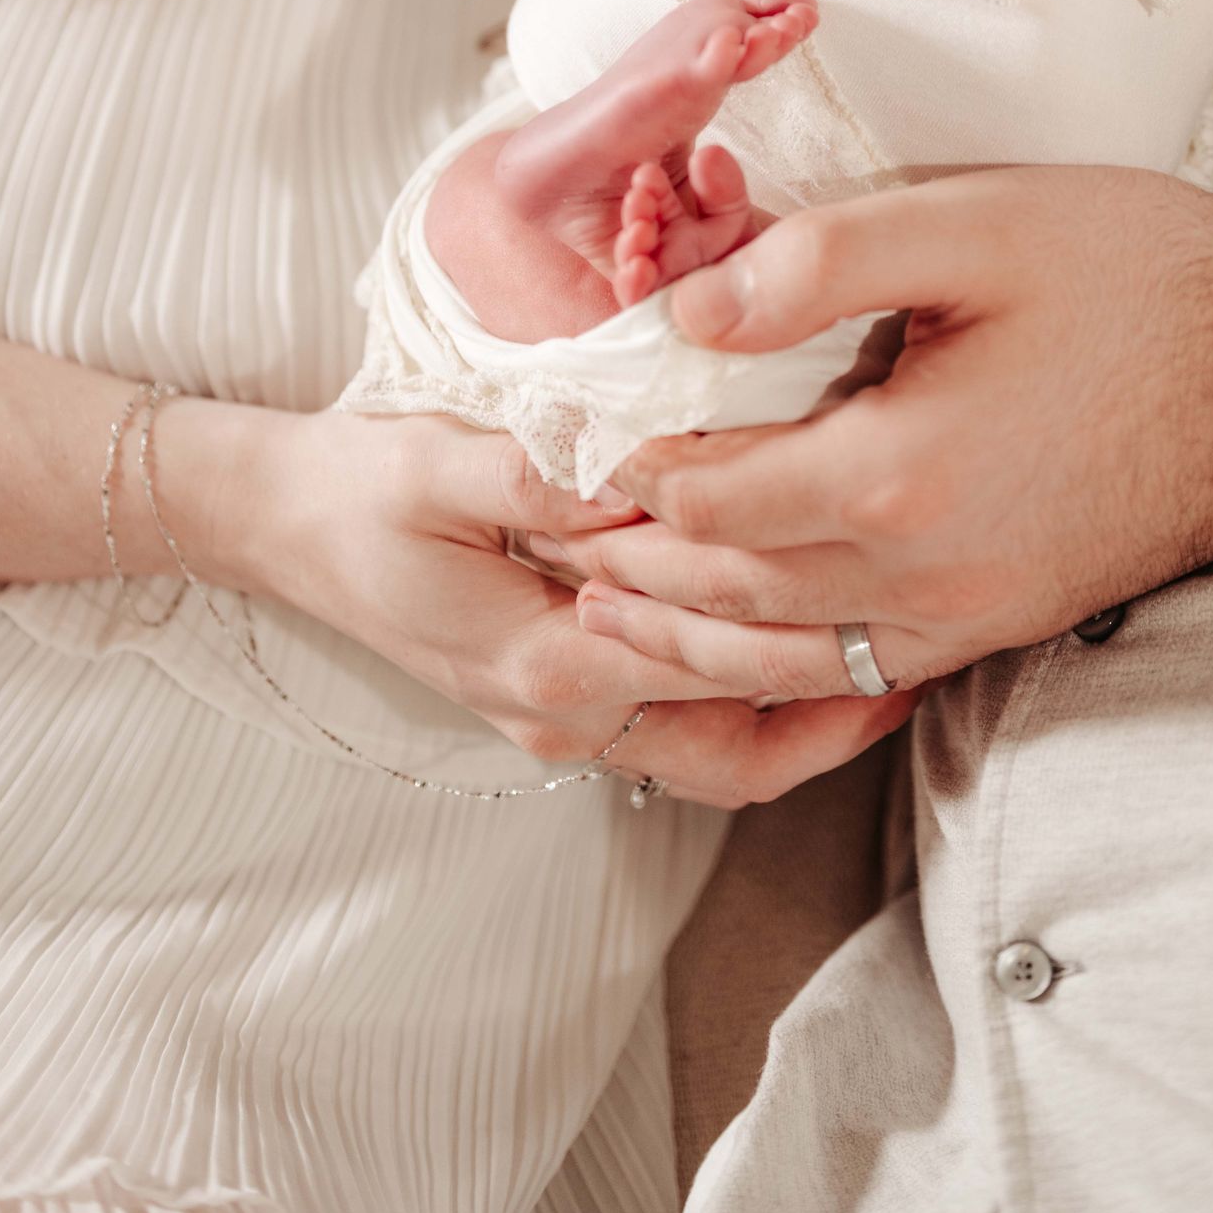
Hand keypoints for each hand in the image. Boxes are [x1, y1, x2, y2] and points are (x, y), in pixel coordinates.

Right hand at [165, 399, 911, 806]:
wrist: (279, 520)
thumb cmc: (359, 485)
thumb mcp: (444, 458)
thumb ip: (543, 474)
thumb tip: (638, 482)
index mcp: (548, 663)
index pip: (710, 668)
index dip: (804, 633)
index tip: (888, 592)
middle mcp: (566, 713)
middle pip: (736, 746)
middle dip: (838, 699)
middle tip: (933, 636)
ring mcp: (563, 716)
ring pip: (717, 754)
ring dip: (805, 717)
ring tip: (898, 655)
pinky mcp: (561, 692)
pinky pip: (682, 728)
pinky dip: (750, 703)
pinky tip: (802, 643)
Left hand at [523, 168, 1212, 701]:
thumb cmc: (1135, 274)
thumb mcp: (975, 223)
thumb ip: (821, 259)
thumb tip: (687, 310)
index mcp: (898, 467)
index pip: (703, 494)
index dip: (618, 470)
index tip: (560, 437)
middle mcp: (923, 568)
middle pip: (724, 592)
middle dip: (625, 565)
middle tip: (546, 535)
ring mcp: (969, 610)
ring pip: (782, 655)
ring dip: (680, 639)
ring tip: (602, 612)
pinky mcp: (1005, 622)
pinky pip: (860, 672)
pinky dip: (775, 668)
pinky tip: (738, 642)